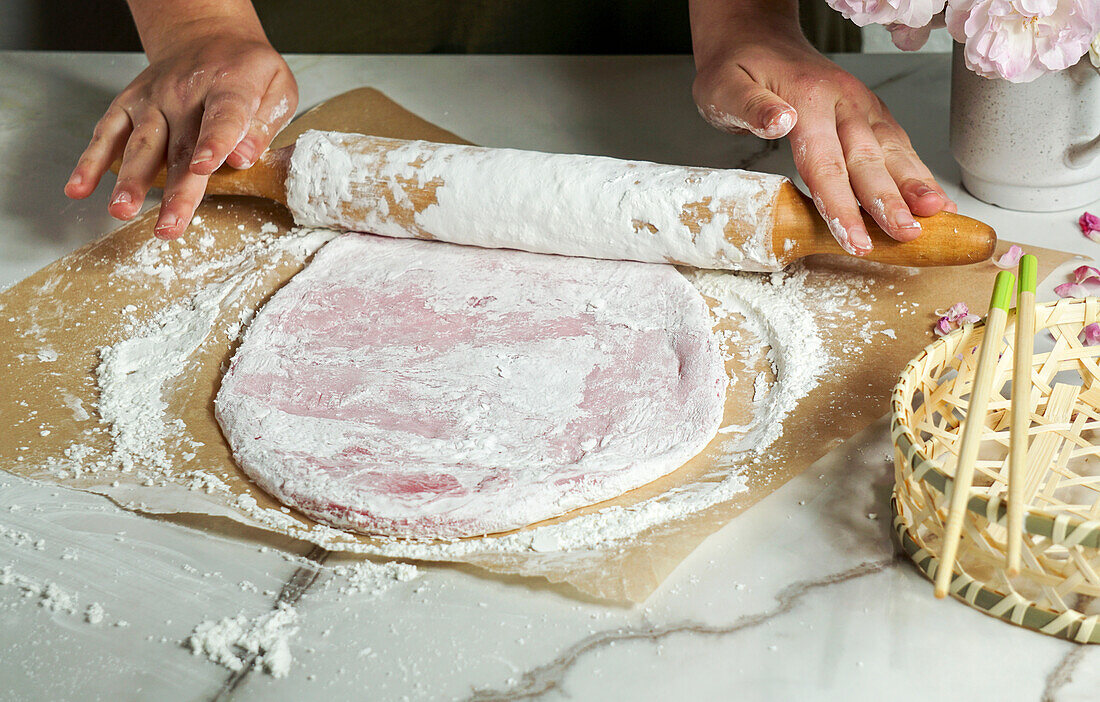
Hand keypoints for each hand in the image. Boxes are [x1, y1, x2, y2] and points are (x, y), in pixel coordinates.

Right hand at [64, 26, 296, 239]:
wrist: (208, 36)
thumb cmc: (247, 71)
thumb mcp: (277, 87)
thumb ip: (265, 124)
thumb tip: (245, 157)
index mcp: (230, 86)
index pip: (223, 116)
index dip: (214, 142)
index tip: (206, 166)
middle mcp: (185, 92)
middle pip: (180, 145)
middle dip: (174, 190)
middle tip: (169, 226)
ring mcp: (153, 99)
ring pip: (141, 144)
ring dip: (130, 180)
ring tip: (121, 210)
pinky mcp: (129, 104)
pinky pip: (107, 133)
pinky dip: (90, 161)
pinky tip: (80, 188)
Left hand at [691, 11, 955, 254]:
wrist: (754, 38)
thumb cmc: (736, 69)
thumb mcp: (724, 87)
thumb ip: (749, 106)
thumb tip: (780, 121)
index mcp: (808, 98)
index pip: (826, 163)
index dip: (842, 205)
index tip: (856, 239)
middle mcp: (843, 101)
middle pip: (869, 159)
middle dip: (891, 201)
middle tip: (908, 234)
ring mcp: (861, 105)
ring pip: (893, 149)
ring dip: (917, 184)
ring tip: (939, 216)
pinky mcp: (869, 113)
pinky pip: (897, 144)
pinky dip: (917, 172)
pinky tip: (934, 199)